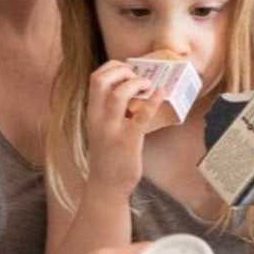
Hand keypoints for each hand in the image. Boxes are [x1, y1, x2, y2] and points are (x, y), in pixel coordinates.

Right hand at [85, 61, 163, 193]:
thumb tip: (132, 92)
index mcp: (92, 114)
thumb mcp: (102, 129)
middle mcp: (98, 119)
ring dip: (135, 83)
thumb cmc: (108, 156)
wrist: (107, 186)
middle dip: (120, 70)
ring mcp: (112, 130)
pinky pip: (141, 116)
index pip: (94, 79)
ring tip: (148, 84)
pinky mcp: (128, 141)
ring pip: (117, 95)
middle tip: (138, 75)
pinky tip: (161, 93)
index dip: (111, 68)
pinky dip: (153, 101)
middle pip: (100, 81)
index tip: (127, 69)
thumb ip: (110, 111)